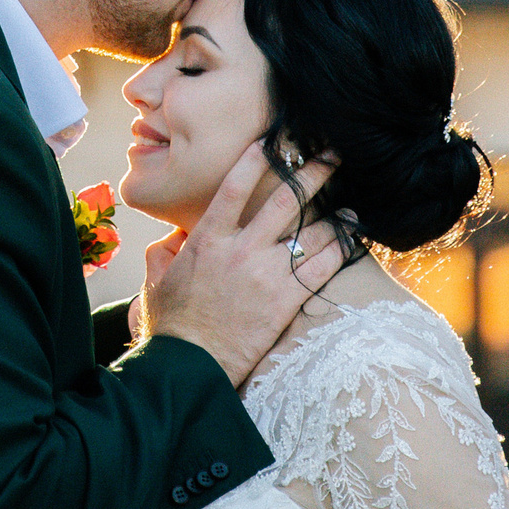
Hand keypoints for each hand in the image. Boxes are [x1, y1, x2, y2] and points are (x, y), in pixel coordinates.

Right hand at [142, 147, 347, 388]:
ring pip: (310, 232)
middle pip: (286, 200)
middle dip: (313, 173)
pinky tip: (352, 239)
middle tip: (331, 156)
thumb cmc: (172, 325)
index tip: (274, 142)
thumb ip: (163, 253)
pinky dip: (340, 250)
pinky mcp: (286, 300)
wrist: (192, 365)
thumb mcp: (157, 281)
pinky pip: (322, 267)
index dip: (256, 160)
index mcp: (208, 238)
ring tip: (349, 205)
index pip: (235, 186)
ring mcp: (266, 273)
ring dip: (334, 215)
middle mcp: (241, 249)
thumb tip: (172, 240)